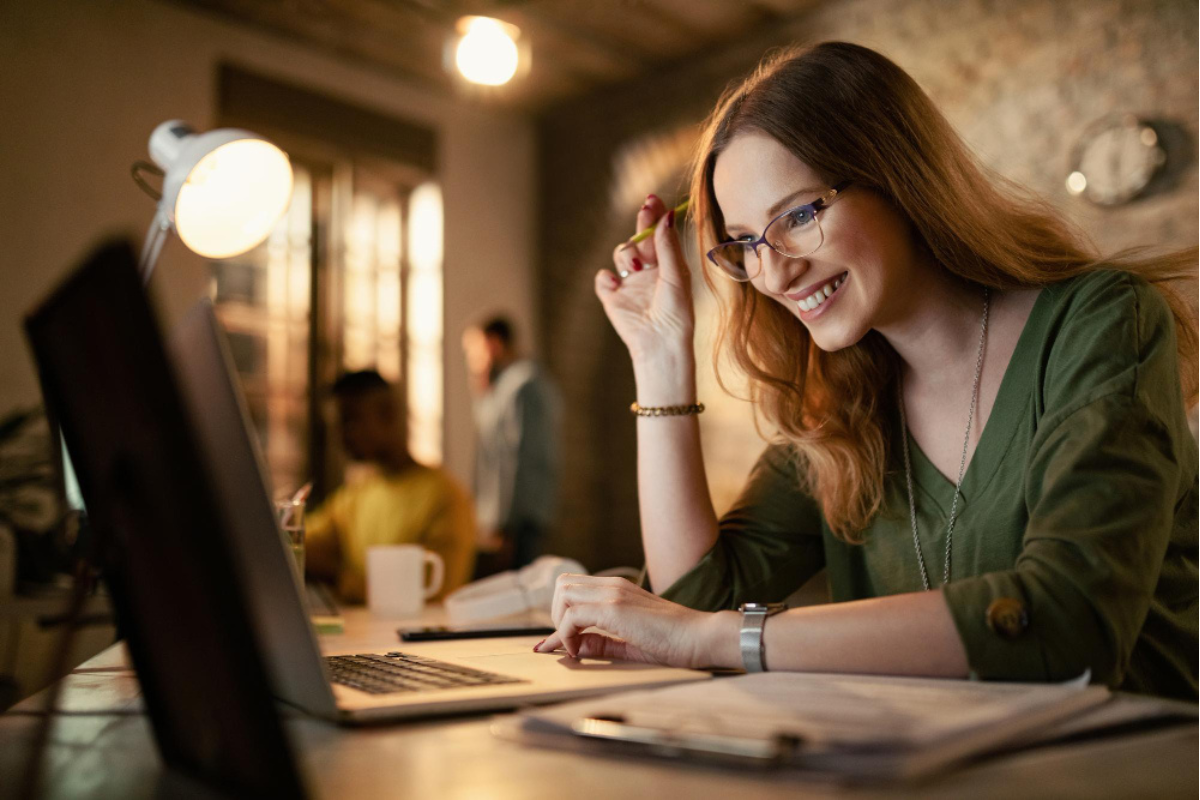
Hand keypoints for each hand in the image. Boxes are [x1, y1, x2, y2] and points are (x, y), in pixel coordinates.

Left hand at [533, 574, 720, 668]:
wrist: (701, 637)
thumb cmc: (674, 641)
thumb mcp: (630, 643)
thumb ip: (602, 643)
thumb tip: (574, 646)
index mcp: (618, 589)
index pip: (573, 588)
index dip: (559, 615)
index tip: (554, 644)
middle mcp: (613, 585)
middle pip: (562, 585)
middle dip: (556, 614)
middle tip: (570, 641)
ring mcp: (613, 594)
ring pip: (562, 594)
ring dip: (560, 621)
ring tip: (574, 646)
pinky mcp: (614, 608)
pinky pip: (572, 616)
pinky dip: (567, 635)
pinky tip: (579, 652)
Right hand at [597, 196, 694, 367]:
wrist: (660, 343)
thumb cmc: (676, 312)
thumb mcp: (676, 275)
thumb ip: (668, 246)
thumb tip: (666, 216)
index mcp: (667, 264)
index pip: (659, 233)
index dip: (655, 215)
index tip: (653, 199)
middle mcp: (648, 270)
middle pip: (639, 238)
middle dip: (640, 224)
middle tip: (645, 210)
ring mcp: (629, 282)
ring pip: (620, 253)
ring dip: (626, 253)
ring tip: (635, 266)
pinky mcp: (612, 296)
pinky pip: (603, 277)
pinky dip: (607, 278)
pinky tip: (616, 285)